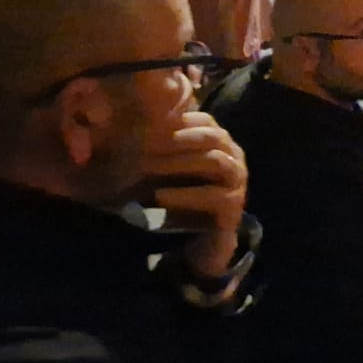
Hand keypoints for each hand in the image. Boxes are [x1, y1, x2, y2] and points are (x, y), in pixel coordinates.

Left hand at [143, 111, 248, 280]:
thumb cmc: (179, 198)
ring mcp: (238, 181)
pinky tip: (159, 197)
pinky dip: (184, 195)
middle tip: (140, 143)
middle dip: (174, 138)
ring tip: (146, 167)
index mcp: (220, 141)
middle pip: (210, 136)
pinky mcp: (234, 206)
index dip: (174, 120)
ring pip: (214, 161)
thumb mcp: (166, 170)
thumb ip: (157, 148)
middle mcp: (234, 156)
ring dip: (178, 162)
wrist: (200, 242)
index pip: (203, 119)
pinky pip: (213, 196)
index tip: (140, 125)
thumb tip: (124, 127)